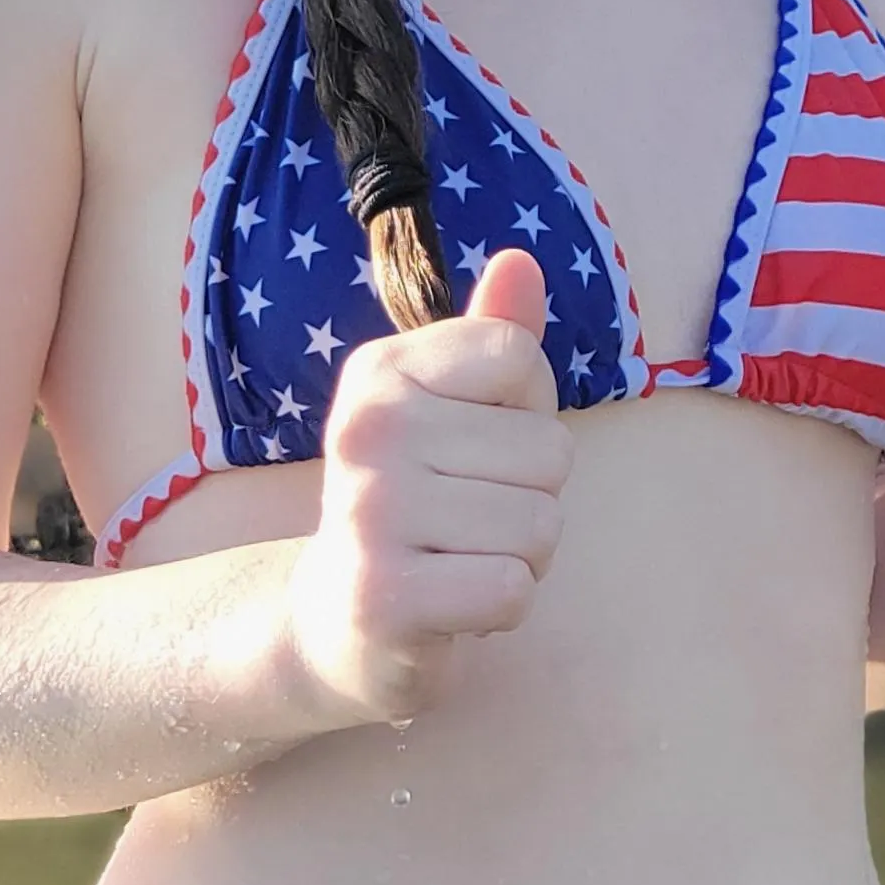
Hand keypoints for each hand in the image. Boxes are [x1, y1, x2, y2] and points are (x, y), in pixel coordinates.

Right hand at [281, 250, 568, 725]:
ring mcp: (370, 513)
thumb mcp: (448, 413)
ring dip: (521, 557)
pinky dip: (502, 607)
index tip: (473, 447)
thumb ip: (492, 339)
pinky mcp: (384, 596)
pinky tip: (455, 605)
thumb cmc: (416, 505)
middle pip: (548, 450)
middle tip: (464, 522)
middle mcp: (366, 431)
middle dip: (530, 498)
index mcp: (379, 373)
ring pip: (541, 524)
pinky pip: (513, 589)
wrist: (336, 623)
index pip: (520, 357)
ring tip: (459, 560)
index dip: (525, 412)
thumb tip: (523, 261)